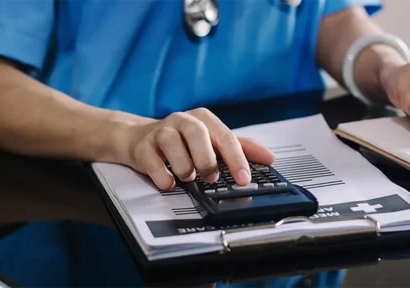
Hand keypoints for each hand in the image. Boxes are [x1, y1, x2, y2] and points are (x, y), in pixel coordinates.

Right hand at [121, 108, 274, 190]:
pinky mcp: (143, 147)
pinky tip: (169, 182)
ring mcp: (161, 131)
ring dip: (184, 166)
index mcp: (204, 119)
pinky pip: (152, 161)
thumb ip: (241, 147)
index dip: (236, 159)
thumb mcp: (213, 141)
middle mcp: (183, 121)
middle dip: (207, 160)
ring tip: (188, 177)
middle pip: (198, 134)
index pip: (225, 137)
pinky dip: (162, 175)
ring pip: (173, 144)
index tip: (244, 179)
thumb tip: (269, 157)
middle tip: (211, 177)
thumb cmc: (184, 141)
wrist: (140, 138)